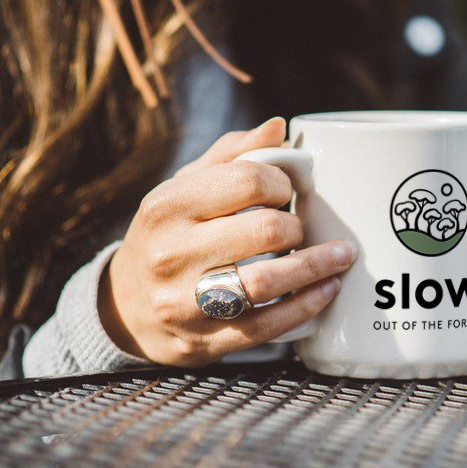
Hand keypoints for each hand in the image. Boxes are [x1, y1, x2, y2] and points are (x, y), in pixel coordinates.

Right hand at [99, 117, 355, 365]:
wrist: (126, 309)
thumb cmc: (169, 236)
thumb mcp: (184, 190)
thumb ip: (230, 156)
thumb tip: (278, 127)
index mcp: (167, 206)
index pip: (246, 181)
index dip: (281, 183)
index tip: (287, 192)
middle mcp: (171, 253)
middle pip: (265, 230)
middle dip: (297, 226)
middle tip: (303, 227)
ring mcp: (185, 302)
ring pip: (266, 281)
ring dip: (315, 266)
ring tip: (340, 256)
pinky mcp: (205, 340)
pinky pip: (268, 325)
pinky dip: (307, 305)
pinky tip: (328, 289)